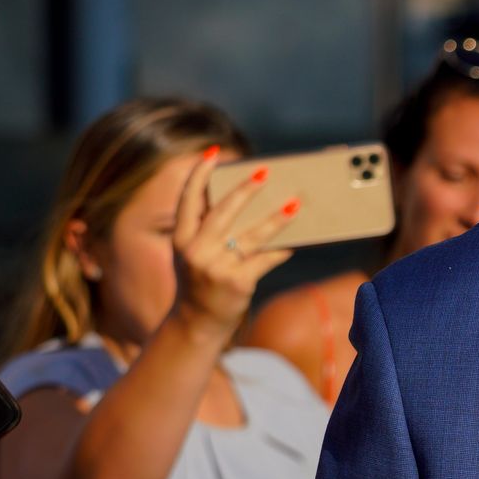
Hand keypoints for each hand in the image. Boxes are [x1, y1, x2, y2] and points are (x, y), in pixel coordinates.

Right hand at [168, 147, 297, 340]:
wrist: (195, 325)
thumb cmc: (200, 283)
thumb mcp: (192, 256)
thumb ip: (206, 232)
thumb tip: (246, 202)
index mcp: (181, 240)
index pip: (187, 200)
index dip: (198, 175)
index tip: (211, 153)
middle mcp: (195, 251)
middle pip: (223, 212)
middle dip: (245, 190)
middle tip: (265, 171)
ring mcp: (215, 268)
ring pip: (251, 236)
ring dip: (276, 218)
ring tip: (295, 203)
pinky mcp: (236, 283)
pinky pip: (265, 259)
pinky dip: (281, 249)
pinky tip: (297, 241)